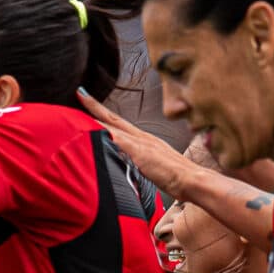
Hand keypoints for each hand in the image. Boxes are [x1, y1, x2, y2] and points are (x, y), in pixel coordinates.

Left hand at [76, 91, 196, 198]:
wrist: (193, 180)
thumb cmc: (179, 178)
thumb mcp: (156, 168)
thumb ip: (142, 165)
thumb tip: (132, 169)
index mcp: (145, 141)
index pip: (120, 124)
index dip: (105, 114)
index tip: (93, 102)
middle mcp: (142, 137)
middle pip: (115, 118)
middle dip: (96, 106)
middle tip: (81, 93)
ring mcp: (142, 143)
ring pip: (114, 126)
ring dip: (96, 118)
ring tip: (79, 109)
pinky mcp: (141, 152)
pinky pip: (118, 140)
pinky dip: (104, 133)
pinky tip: (91, 129)